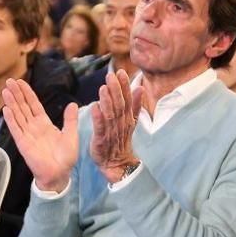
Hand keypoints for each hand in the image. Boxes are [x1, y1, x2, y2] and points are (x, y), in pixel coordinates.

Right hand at [2, 79, 79, 192]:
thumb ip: (70, 120)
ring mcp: (27, 134)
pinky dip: (11, 119)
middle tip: (10, 81)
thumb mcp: (71, 135)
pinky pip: (16, 129)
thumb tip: (73, 104)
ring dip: (12, 103)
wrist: (59, 174)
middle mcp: (33, 127)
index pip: (34, 104)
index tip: (20, 82)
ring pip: (18, 115)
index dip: (27, 93)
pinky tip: (6, 109)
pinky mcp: (23, 143)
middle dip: (17, 94)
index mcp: (44, 123)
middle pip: (23, 107)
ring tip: (6, 90)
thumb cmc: (65, 157)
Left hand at [90, 69, 145, 183]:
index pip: (127, 99)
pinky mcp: (102, 140)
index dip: (124, 86)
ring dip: (107, 101)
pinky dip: (98, 117)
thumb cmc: (121, 140)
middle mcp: (121, 123)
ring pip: (111, 114)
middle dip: (116, 89)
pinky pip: (100, 128)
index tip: (120, 72)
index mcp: (128, 118)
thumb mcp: (131, 122)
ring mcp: (112, 132)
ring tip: (103, 87)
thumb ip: (136, 105)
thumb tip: (140, 88)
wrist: (117, 164)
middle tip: (111, 75)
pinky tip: (94, 106)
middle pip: (120, 104)